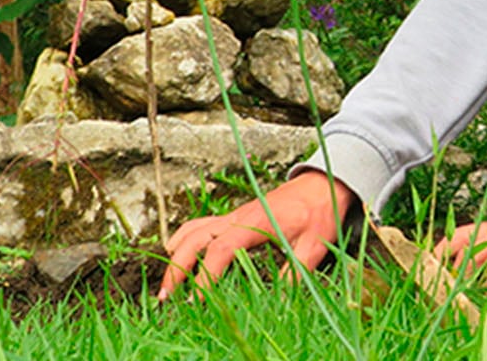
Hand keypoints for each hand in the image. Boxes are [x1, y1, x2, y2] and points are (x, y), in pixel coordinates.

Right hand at [158, 171, 356, 299]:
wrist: (320, 185)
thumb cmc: (318, 212)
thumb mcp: (315, 245)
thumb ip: (297, 272)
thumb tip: (281, 301)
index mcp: (256, 223)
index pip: (222, 249)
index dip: (207, 275)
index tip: (198, 300)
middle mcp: (238, 217)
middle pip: (196, 239)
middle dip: (177, 268)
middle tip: (166, 298)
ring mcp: (233, 215)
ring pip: (193, 230)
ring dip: (176, 255)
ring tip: (167, 284)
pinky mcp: (233, 217)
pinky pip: (200, 224)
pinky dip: (184, 237)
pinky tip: (175, 252)